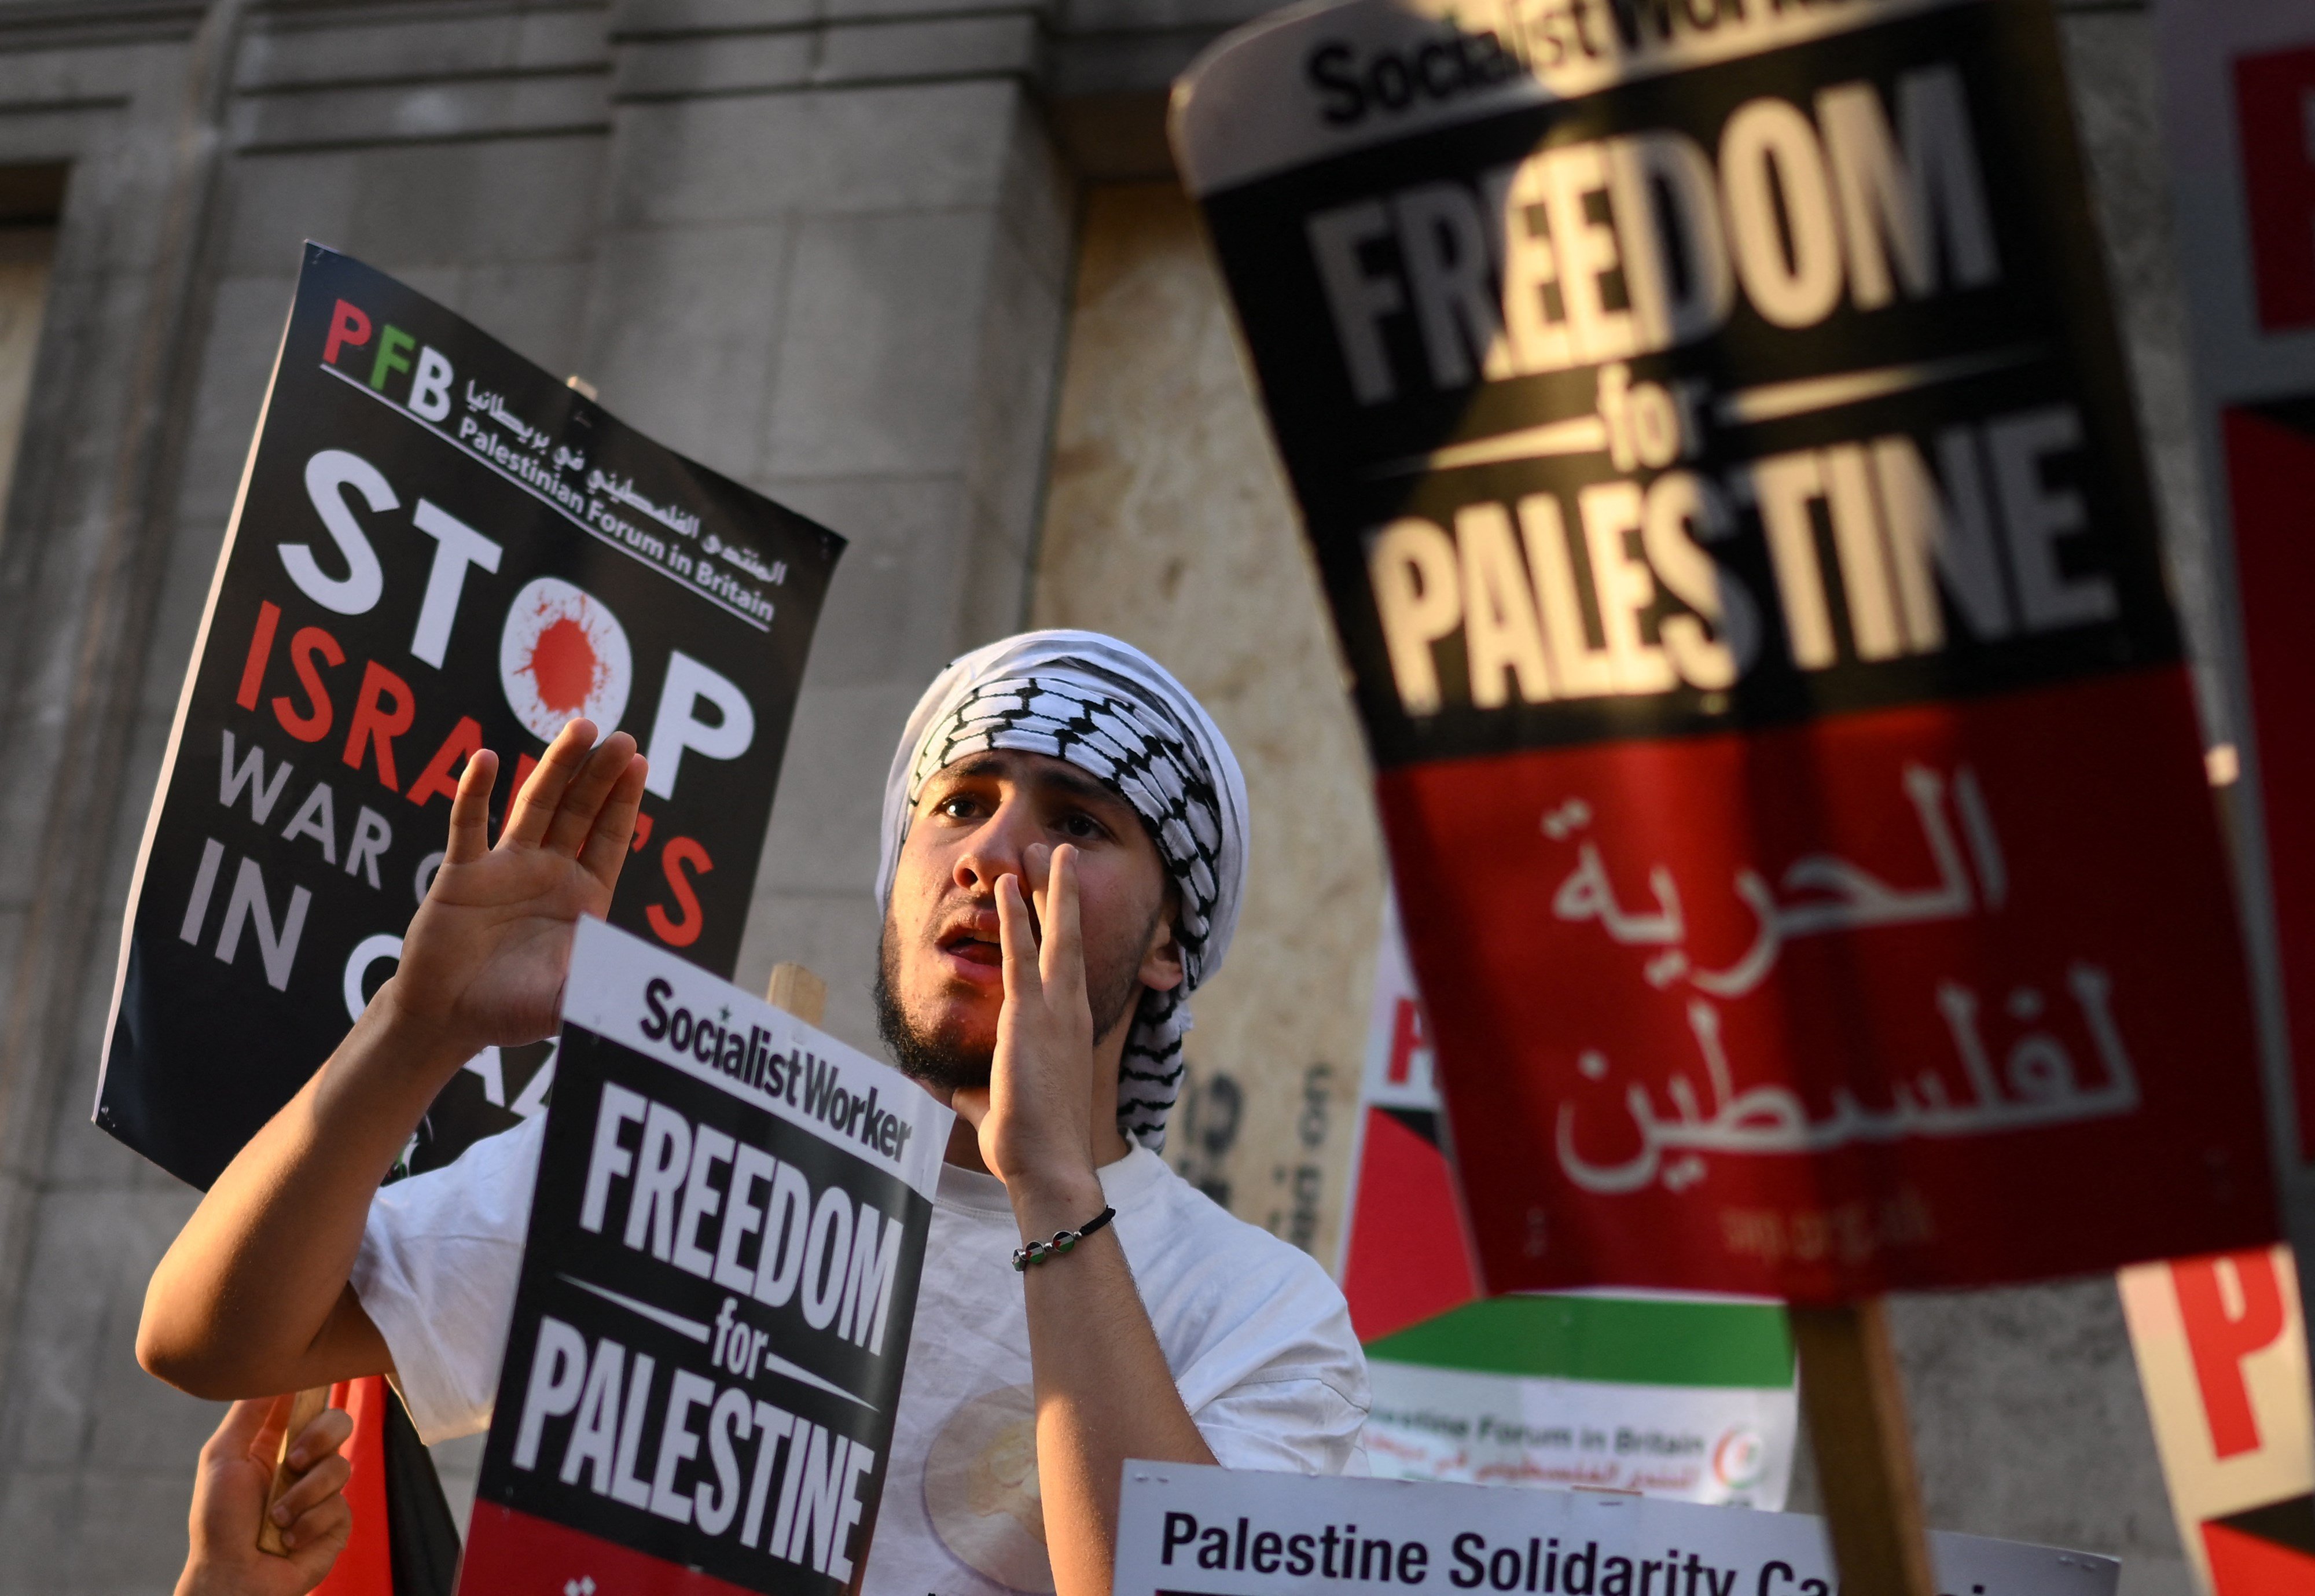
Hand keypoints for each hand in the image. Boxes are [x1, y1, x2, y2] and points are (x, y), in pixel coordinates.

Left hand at [175, 1396, 353, 1595]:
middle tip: (295, 1462)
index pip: (306, 1402)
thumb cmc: (217, 1521)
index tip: (316, 1381)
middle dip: (319, 1439)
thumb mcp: (221, 1457)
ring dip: (304, 1495)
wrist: (232, 1577)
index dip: (315, 1389)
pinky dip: (309, 1524)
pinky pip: (340, 1507)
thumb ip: (247, 1413)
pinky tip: (288, 1539)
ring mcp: (322, 1493)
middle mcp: (303, 1463)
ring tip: (277, 1518)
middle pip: (338, 1422)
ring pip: (341, 1466)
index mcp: (276, 1443)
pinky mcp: (336, 1523)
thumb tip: (276, 1372)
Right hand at [383, 718, 646, 1059]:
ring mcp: (505, 868)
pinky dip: (474, 793)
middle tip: (619, 735)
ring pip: (534, 805)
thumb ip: (600, 988)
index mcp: (583, 897)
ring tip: (578, 728)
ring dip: (555, 767)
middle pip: (579, 810)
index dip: (624, 800)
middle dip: (599, 773)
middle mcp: (548, 873)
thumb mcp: (568, 1002)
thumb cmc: (511, 1011)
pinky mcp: (462, 874)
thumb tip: (640, 985)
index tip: (638, 762)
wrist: (447, 1020)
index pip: (610, 837)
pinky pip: (468, 826)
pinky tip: (485, 759)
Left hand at [953, 844, 1102, 1209]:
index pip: (1065, 967)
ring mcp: (1055, 1011)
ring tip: (1052, 848)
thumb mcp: (987, 1109)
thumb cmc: (1027, 1144)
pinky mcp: (1030, 1017)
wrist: (1048, 1165)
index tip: (1055, 896)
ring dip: (1052, 888)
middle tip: (1062, 851)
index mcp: (1068, 1030)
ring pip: (1059, 935)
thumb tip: (931, 1086)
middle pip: (1072, 938)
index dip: (1060, 928)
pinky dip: (1018, 917)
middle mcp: (1070, 1012)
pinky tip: (1010, 886)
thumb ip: (965, 1092)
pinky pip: (1023, 954)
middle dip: (1065, 893)